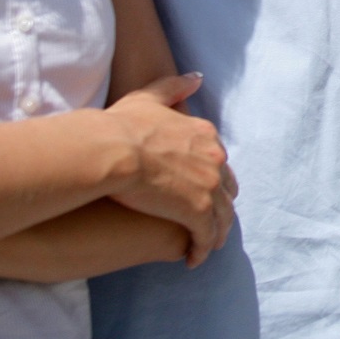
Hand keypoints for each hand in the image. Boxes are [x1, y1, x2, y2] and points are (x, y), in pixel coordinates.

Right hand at [103, 74, 235, 266]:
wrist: (113, 150)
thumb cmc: (121, 126)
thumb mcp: (149, 97)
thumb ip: (173, 86)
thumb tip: (196, 79)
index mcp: (205, 135)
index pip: (218, 162)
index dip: (212, 178)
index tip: (203, 191)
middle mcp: (215, 159)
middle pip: (226, 189)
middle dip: (220, 205)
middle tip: (210, 222)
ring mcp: (209, 186)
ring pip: (221, 216)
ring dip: (215, 233)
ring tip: (205, 246)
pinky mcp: (198, 211)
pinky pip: (206, 236)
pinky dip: (202, 249)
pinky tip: (193, 259)